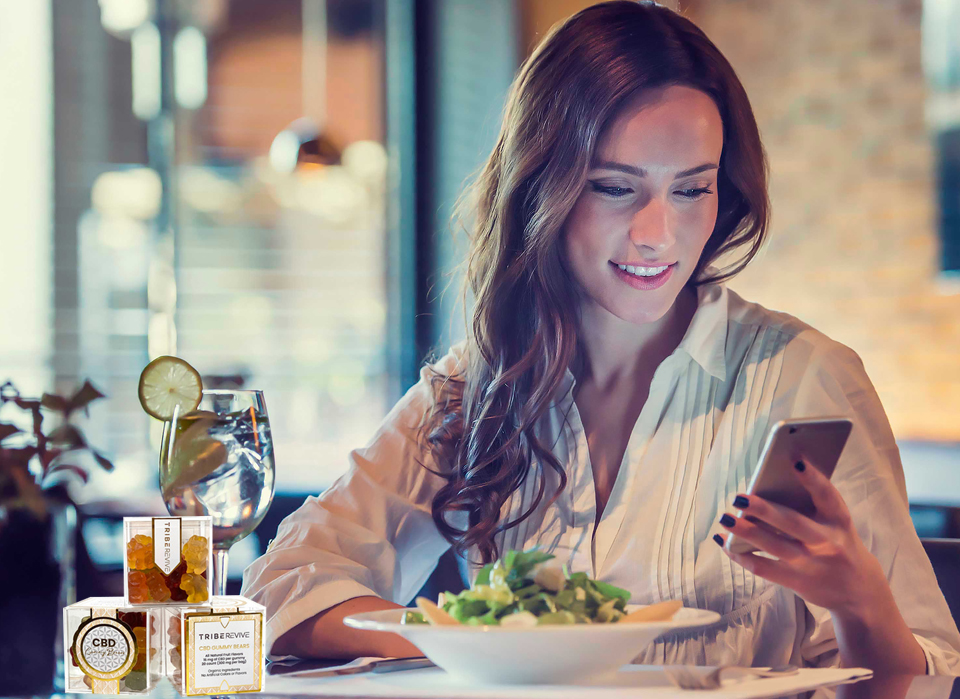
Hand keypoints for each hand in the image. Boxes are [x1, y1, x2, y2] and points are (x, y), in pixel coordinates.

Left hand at [713, 458, 887, 616]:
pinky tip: (725, 543)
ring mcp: (811, 564)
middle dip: (764, 510)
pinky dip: (741, 556)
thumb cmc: (839, 545)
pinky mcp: (797, 582)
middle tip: (739, 497)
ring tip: (725, 518)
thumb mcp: (836, 525)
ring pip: (774, 546)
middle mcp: (827, 542)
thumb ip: (811, 506)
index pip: (828, 496)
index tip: (795, 461)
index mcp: (839, 521)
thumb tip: (769, 483)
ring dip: (746, 532)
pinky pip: (764, 568)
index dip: (813, 479)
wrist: (859, 591)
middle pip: (792, 523)